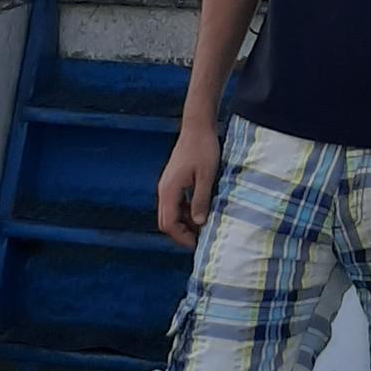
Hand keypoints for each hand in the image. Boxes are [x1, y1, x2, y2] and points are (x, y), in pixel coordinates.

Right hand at [156, 115, 222, 249]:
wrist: (197, 126)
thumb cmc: (203, 148)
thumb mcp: (206, 177)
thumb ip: (200, 200)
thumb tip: (199, 223)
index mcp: (169, 190)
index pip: (168, 223)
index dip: (181, 237)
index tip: (198, 243)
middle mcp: (164, 189)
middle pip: (166, 221)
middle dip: (181, 233)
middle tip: (201, 239)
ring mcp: (167, 185)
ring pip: (170, 213)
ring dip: (184, 223)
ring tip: (204, 226)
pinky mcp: (173, 181)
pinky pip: (175, 203)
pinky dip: (185, 212)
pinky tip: (201, 210)